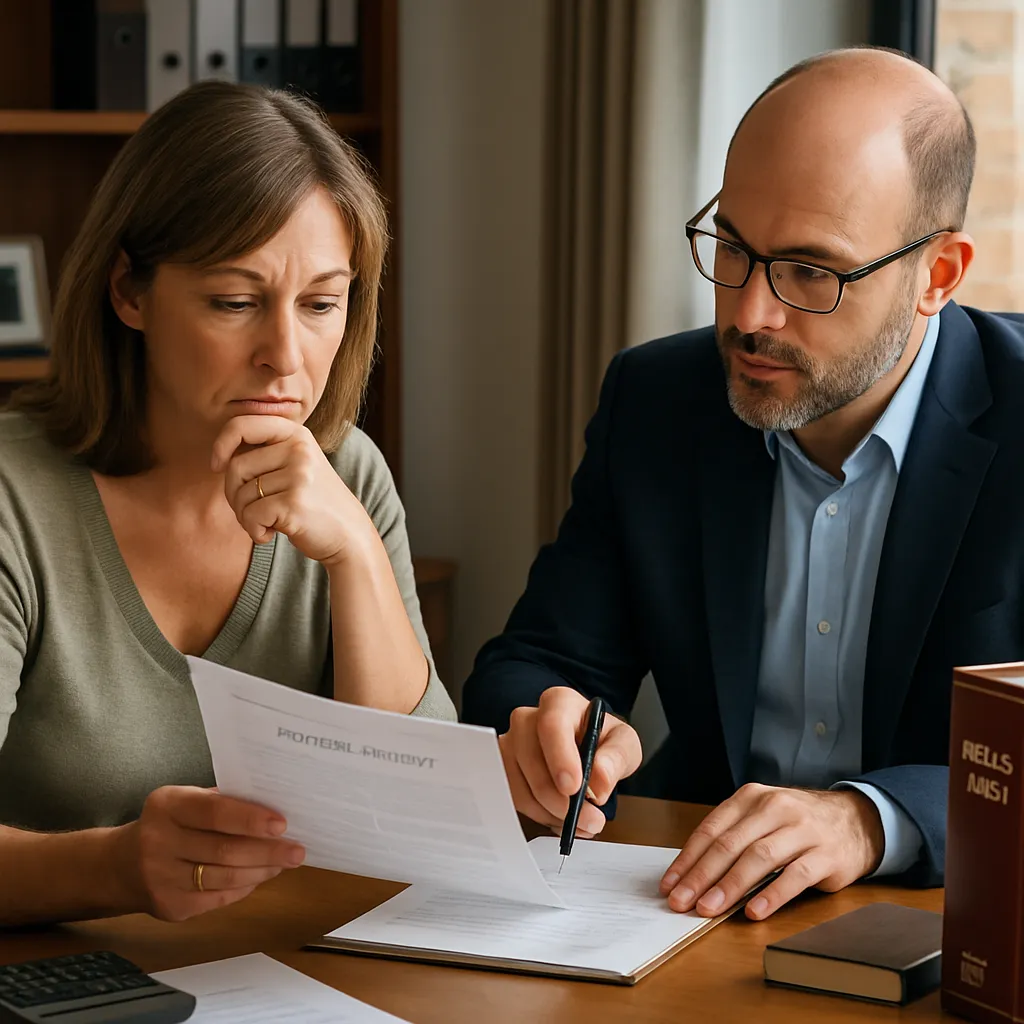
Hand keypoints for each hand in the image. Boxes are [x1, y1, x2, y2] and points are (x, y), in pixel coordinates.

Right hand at [115, 786, 305, 921]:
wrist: (120, 865)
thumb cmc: (169, 824)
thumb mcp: (186, 801)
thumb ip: (223, 802)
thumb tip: (275, 808)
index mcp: (167, 806)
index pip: (214, 812)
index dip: (250, 819)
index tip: (282, 824)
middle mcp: (158, 841)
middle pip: (224, 850)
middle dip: (267, 851)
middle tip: (297, 850)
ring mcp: (161, 878)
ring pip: (225, 877)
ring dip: (262, 870)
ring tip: (285, 862)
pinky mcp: (169, 907)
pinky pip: (218, 898)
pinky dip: (245, 886)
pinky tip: (260, 876)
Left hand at [211, 415, 373, 565]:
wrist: (349, 534)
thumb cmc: (313, 503)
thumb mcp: (296, 466)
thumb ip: (266, 454)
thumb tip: (219, 456)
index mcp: (297, 435)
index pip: (242, 425)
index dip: (221, 445)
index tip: (216, 465)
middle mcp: (298, 449)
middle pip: (235, 467)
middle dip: (234, 495)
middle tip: (253, 510)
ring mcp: (299, 475)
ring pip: (240, 495)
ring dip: (246, 517)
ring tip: (268, 522)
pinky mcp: (294, 502)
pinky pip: (250, 516)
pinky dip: (255, 531)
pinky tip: (271, 533)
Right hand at [499, 686, 641, 836]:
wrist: (588, 752)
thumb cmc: (601, 741)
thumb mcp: (623, 744)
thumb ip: (616, 758)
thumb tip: (599, 781)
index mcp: (559, 703)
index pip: (551, 724)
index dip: (560, 757)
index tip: (574, 787)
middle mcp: (527, 719)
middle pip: (530, 757)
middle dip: (558, 797)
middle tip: (588, 819)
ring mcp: (510, 745)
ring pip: (518, 783)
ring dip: (550, 811)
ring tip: (580, 822)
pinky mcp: (503, 770)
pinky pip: (514, 798)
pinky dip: (540, 816)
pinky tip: (561, 818)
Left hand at [659, 784, 883, 919]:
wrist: (855, 820)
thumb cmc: (797, 824)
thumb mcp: (762, 817)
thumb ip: (733, 837)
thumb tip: (691, 873)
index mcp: (751, 797)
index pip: (711, 830)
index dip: (687, 859)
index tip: (669, 885)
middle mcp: (774, 807)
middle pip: (730, 844)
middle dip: (701, 876)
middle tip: (681, 902)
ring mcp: (802, 829)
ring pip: (758, 858)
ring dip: (730, 887)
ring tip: (709, 909)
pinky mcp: (826, 854)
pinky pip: (795, 875)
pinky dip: (772, 895)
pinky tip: (754, 912)